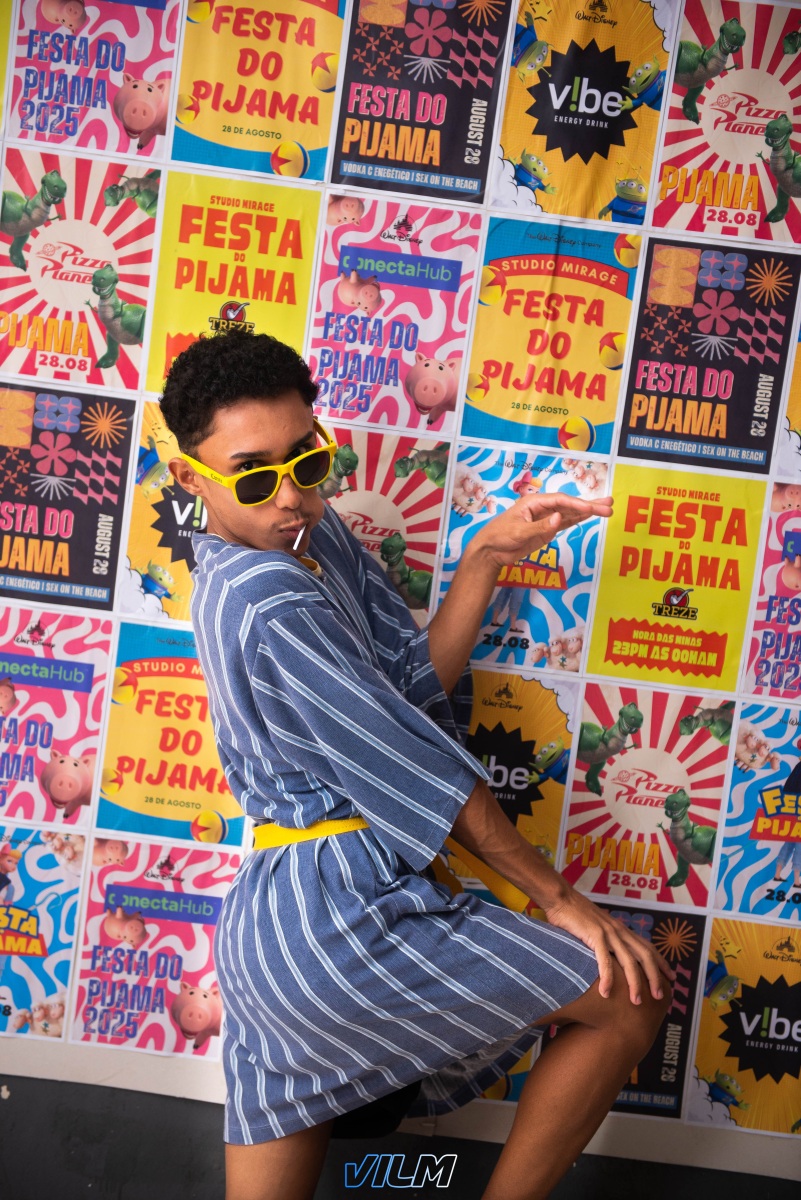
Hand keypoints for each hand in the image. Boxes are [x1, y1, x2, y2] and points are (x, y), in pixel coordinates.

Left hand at [469, 491, 612, 572]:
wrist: (490, 550)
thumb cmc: (499, 536)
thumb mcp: (518, 532)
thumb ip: (539, 527)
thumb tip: (558, 519)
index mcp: (534, 503)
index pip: (560, 501)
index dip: (577, 504)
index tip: (592, 508)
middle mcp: (542, 508)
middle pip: (569, 505)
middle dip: (589, 505)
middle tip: (610, 505)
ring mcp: (545, 519)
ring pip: (570, 513)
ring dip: (588, 511)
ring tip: (607, 509)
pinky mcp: (546, 530)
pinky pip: (565, 523)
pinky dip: (578, 520)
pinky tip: (590, 516)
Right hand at [541, 887, 674, 1004]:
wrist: (560, 897)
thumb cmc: (574, 914)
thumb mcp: (596, 927)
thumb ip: (605, 940)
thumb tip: (608, 956)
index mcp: (621, 929)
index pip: (648, 947)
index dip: (661, 962)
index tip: (672, 978)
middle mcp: (619, 931)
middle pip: (645, 956)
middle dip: (655, 977)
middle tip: (660, 997)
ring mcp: (608, 933)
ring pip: (629, 961)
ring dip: (635, 983)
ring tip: (636, 1002)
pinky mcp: (594, 935)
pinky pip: (605, 960)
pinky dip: (608, 978)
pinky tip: (606, 993)